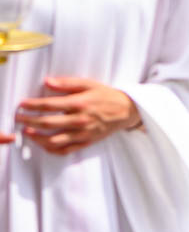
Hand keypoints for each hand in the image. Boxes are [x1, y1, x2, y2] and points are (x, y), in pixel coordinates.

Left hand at [15, 76, 141, 153]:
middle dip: (29, 121)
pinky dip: (52, 149)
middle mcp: (80, 119)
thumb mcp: (89, 84)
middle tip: (19, 119)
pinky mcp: (86, 142)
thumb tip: (47, 82)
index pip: (50, 105)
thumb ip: (67, 83)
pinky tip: (44, 145)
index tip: (22, 104)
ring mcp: (83, 133)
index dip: (33, 105)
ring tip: (28, 133)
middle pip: (48, 123)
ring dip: (37, 138)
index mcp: (79, 103)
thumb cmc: (106, 95)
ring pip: (54, 140)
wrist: (126, 110)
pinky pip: (65, 150)